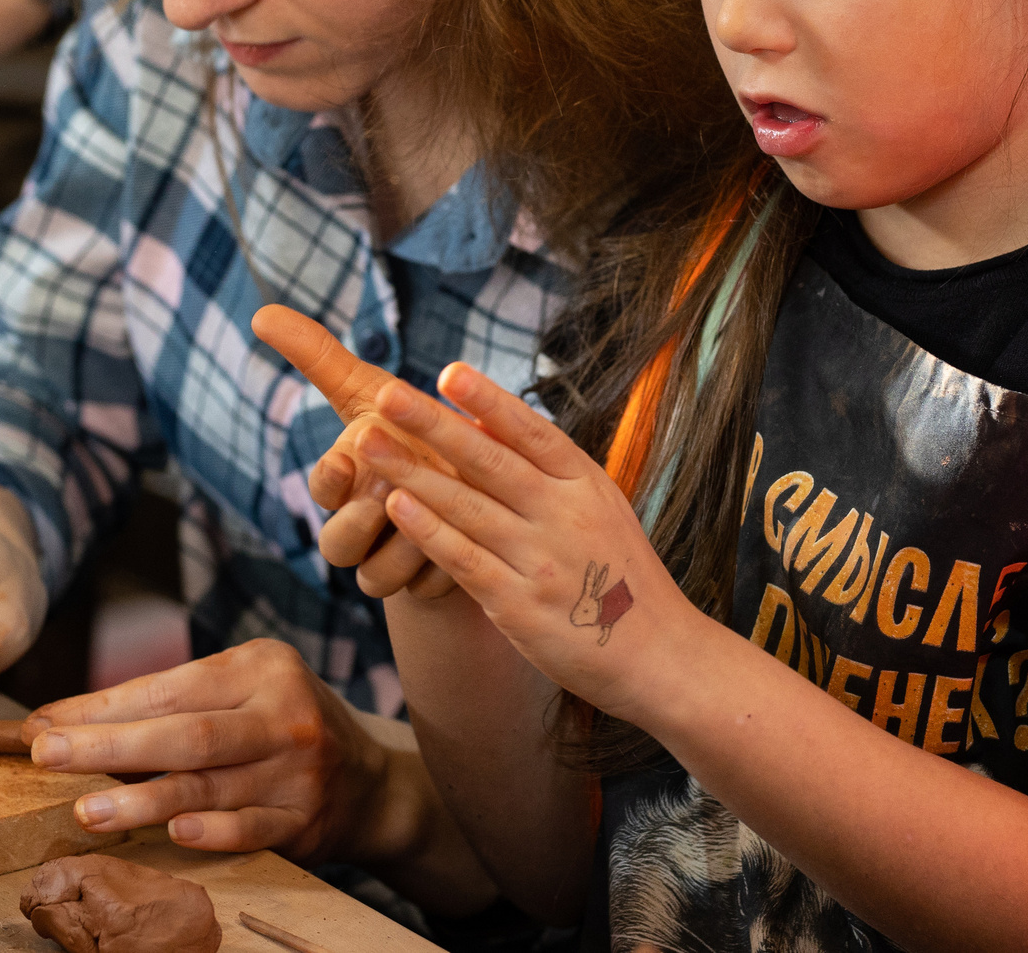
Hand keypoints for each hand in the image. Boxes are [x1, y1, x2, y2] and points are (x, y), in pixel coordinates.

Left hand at [25, 639, 399, 861]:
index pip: (170, 688)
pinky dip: (213, 832)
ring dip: (143, 798)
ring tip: (87, 810)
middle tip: (50, 756)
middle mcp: (285, 712)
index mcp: (261, 666)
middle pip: (188, 732)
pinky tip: (174, 832)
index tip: (45, 725)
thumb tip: (66, 721)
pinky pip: (251, 828)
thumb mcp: (240, 693)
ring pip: (211, 784)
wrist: (368, 782)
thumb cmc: (278, 727)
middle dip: (111, 745)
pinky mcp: (306, 819)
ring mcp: (299, 769)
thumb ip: (169, 703)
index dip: (103, 708)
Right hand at [251, 305, 454, 599]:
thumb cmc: (413, 424)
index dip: (330, 477)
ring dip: (406, 546)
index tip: (346, 455)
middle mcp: (358, 527)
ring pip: (378, 578)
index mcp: (342, 482)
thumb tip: (261, 310)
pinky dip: (445, 567)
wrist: (473, 475)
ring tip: (440, 513)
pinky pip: (427, 590)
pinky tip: (473, 537)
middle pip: (338, 547)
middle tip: (390, 490)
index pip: (321, 487)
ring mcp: (392, 561)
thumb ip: (317, 354)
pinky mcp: (429, 583)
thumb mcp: (371, 388)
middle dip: (362, 519)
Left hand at [355, 365, 689, 715]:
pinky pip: (465, 560)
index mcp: (586, 484)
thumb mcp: (599, 508)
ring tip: (367, 442)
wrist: (660, 656)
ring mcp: (541, 561)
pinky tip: (395, 505)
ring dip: (412, 471)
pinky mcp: (519, 606)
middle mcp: (564, 516)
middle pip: (490, 461)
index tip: (449, 371)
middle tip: (385, 394)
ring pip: (466, 506)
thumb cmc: (621, 574)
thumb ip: (546, 468)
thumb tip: (481, 416)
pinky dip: (429, 531)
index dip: (490, 400)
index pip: (533, 432)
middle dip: (433, 425)